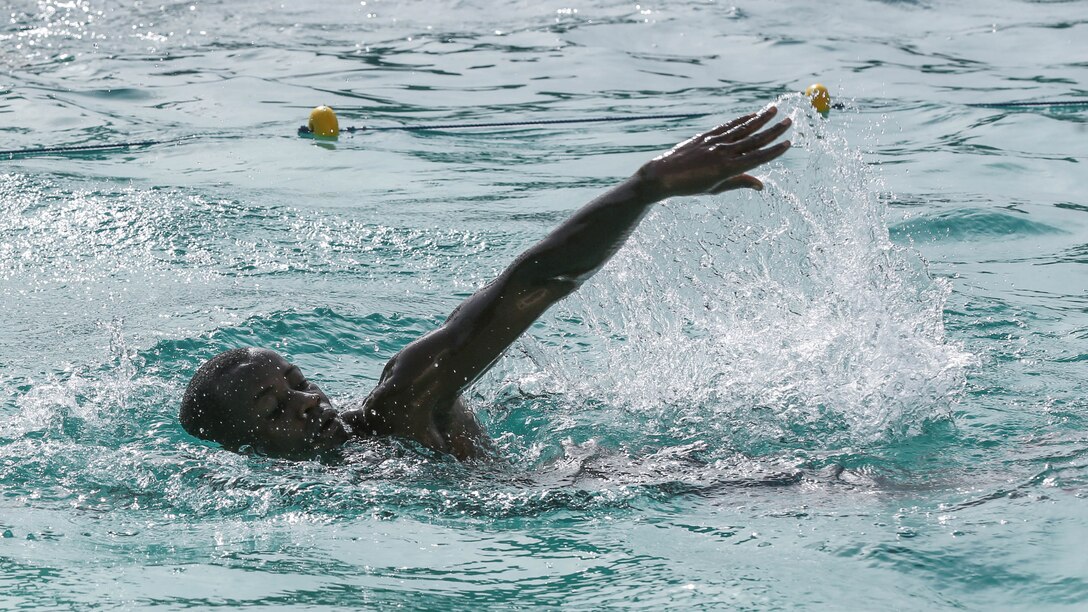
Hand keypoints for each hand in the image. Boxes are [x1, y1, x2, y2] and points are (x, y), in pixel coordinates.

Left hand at [636, 106, 790, 199]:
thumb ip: (739, 183)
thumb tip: (761, 185)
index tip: (789, 142)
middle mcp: (724, 153)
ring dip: (760, 119)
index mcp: (728, 169)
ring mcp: (715, 142)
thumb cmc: (690, 186)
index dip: (775, 151)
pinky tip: (751, 115)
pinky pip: (728, 126)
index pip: (757, 158)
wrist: (663, 176)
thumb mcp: (716, 188)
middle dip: (774, 130)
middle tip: (789, 121)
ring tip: (774, 109)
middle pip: (754, 139)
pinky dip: (741, 120)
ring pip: (743, 128)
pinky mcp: (706, 135)